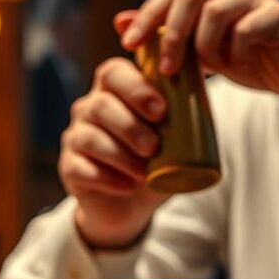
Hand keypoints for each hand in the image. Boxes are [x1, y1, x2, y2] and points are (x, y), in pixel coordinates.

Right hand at [60, 50, 170, 248]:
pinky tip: (127, 185)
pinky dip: (107, 177)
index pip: (113, 73)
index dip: (136, 88)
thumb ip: (186, 114)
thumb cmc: (154, 161)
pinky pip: (80, 167)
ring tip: (144, 171)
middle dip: (130, 125)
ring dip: (120, 154)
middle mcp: (88, 109)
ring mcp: (75, 138)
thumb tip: (209, 99)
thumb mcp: (173, 136)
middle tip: (154, 147)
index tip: (161, 111)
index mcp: (113, 91)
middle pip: (101, 105)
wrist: (130, 205)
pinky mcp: (69, 168)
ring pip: (89, 137)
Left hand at [118, 0, 278, 125]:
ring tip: (209, 69)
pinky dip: (234, 53)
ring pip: (214, 12)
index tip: (128, 44)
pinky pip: (244, 30)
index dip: (146, 15)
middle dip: (170, 34)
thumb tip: (119, 22)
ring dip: (204, 47)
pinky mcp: (278, 14)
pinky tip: (236, 67)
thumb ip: (167, 36)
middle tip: (165, 68)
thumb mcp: (201, 53)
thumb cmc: (250, 62)